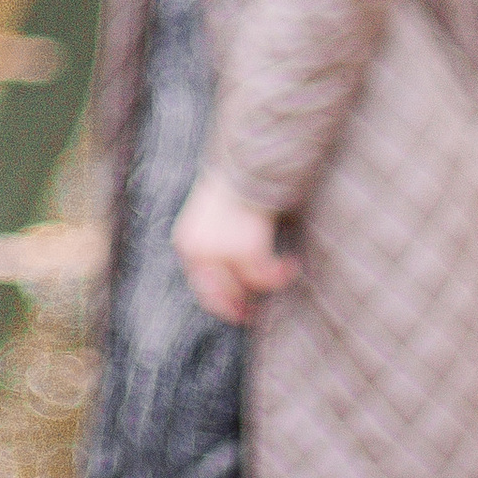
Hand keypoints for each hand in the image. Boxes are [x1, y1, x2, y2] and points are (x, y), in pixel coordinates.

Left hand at [172, 169, 295, 327]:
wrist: (245, 165)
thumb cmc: (232, 188)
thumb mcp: (209, 219)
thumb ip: (213, 247)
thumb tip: (232, 283)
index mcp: (186, 243)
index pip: (200, 288)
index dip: (220, 304)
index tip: (237, 312)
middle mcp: (199, 252)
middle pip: (220, 296)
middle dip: (240, 307)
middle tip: (256, 313)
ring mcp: (221, 254)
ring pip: (246, 288)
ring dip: (266, 286)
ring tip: (284, 272)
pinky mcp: (246, 252)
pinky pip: (266, 277)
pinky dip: (281, 274)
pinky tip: (290, 265)